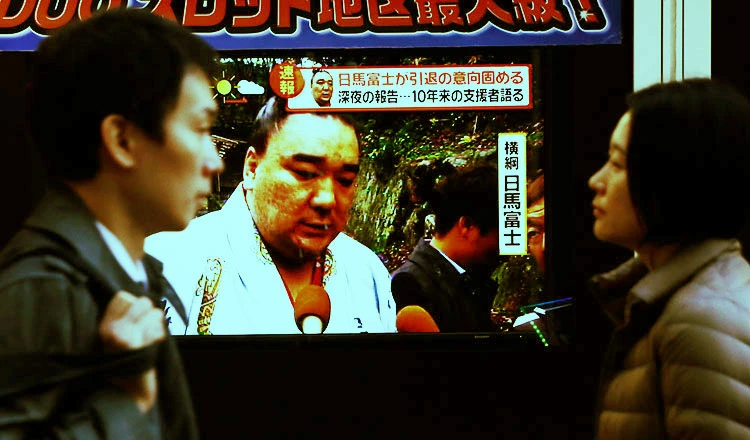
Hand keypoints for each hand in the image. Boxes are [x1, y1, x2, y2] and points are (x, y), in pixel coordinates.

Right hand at [99, 291, 165, 412]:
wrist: (127, 395)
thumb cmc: (128, 365)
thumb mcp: (119, 339)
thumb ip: (127, 320)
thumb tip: (144, 300)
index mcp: (104, 326)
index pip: (122, 296)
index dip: (135, 306)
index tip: (136, 322)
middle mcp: (111, 329)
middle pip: (141, 301)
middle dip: (150, 314)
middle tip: (147, 330)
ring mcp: (123, 336)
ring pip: (154, 312)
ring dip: (157, 325)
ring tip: (150, 338)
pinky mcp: (136, 345)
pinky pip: (157, 328)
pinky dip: (159, 335)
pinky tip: (154, 345)